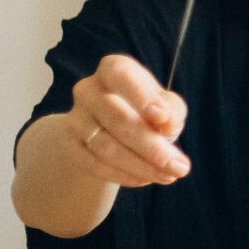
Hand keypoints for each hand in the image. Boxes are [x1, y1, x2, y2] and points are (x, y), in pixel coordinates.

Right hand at [67, 53, 189, 187]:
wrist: (110, 130)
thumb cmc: (146, 111)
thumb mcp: (166, 106)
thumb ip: (171, 110)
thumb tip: (165, 123)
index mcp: (113, 70)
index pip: (121, 75)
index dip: (142, 96)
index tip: (163, 118)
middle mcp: (88, 90)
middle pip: (118, 119)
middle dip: (152, 147)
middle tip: (180, 167)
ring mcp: (75, 118)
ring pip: (106, 147)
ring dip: (141, 166)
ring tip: (168, 176)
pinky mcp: (69, 145)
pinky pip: (94, 164)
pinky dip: (123, 175)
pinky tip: (145, 179)